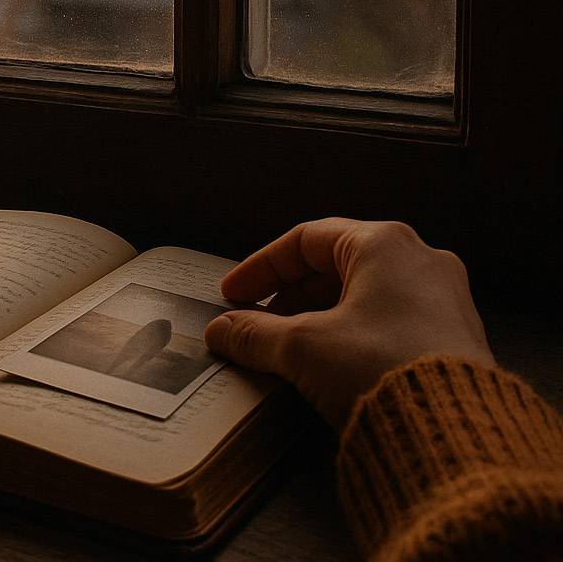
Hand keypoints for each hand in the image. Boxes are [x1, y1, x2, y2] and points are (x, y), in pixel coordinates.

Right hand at [204, 218, 494, 429]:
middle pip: (334, 265)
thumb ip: (254, 334)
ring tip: (287, 348)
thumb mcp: (303, 348)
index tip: (234, 294)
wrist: (455, 438)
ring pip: (361, 295)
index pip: (305, 241)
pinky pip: (388, 321)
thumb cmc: (387, 371)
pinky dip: (350, 333)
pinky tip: (328, 364)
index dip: (261, 268)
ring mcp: (442, 299)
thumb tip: (223, 331)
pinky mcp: (452, 337)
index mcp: (384, 243)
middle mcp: (420, 261)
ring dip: (316, 318)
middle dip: (288, 296)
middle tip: (255, 322)